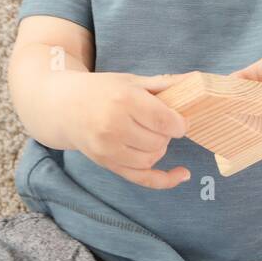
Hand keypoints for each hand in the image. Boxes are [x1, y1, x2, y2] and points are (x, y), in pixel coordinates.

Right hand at [52, 70, 191, 188]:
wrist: (63, 106)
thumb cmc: (101, 90)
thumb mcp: (131, 81)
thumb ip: (165, 84)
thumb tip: (198, 80)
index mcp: (124, 101)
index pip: (165, 121)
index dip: (180, 123)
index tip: (179, 119)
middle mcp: (114, 127)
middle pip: (160, 141)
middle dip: (167, 133)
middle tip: (160, 122)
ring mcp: (108, 149)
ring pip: (151, 159)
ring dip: (160, 149)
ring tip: (152, 135)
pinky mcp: (106, 163)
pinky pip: (141, 179)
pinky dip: (165, 180)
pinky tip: (182, 175)